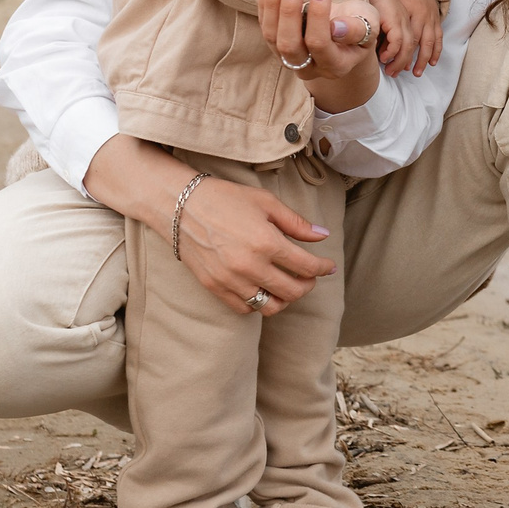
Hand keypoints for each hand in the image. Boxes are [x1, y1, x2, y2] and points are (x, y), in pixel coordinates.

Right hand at [176, 172, 340, 316]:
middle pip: (293, 292)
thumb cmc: (225, 198)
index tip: (328, 266)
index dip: (323, 268)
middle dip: (308, 285)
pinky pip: (245, 309)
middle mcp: (250, 266)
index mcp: (266, 242)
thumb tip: (322, 236)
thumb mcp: (266, 202)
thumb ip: (296, 223)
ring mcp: (230, 280)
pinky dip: (259, 303)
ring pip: (270, 307)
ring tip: (287, 284)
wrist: (180, 205)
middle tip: (309, 275)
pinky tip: (263, 288)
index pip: (306, 266)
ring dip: (285, 298)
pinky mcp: (214, 287)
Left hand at [257, 0, 380, 112]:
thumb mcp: (370, 25)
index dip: (318, 15)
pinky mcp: (276, 48)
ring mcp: (290, 60)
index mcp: (336, 65)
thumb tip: (335, 28)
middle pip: (289, 45)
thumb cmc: (360, 26)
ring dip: (272, 5)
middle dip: (288, 10)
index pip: (319, 43)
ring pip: (271, 36)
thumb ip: (358, 29)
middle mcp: (310, 68)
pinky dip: (264, 4)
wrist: (345, 36)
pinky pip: (265, 27)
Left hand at [374, 0, 444, 75]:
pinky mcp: (436, 21)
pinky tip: (432, 63)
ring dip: (422, 60)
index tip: (384, 61)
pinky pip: (438, 39)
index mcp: (405, 11)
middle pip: (413, 43)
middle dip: (404, 60)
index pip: (400, 36)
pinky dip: (436, 52)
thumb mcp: (386, 5)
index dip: (392, 51)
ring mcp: (430, 19)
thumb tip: (371, 44)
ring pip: (428, 43)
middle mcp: (420, 16)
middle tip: (394, 72)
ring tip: (415, 73)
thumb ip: (381, 23)